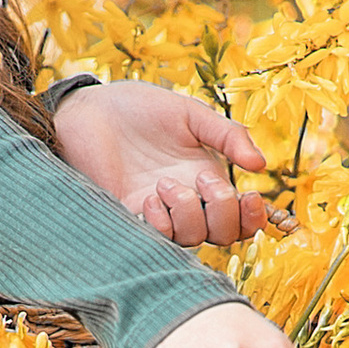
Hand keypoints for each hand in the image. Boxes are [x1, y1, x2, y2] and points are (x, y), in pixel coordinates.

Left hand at [52, 79, 273, 248]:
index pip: (240, 216)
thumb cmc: (137, 108)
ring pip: (193, 238)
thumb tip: (261, 165)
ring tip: (162, 183)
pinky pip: (157, 238)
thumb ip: (227, 135)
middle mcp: (187, 199)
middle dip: (222, 212)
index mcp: (206, 176)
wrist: (88, 110)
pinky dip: (160, 223)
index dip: (252, 217)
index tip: (249, 197)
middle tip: (200, 179)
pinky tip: (146, 198)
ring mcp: (159, 211)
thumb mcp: (189, 114)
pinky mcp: (129, 217)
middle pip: (223, 233)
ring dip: (186, 213)